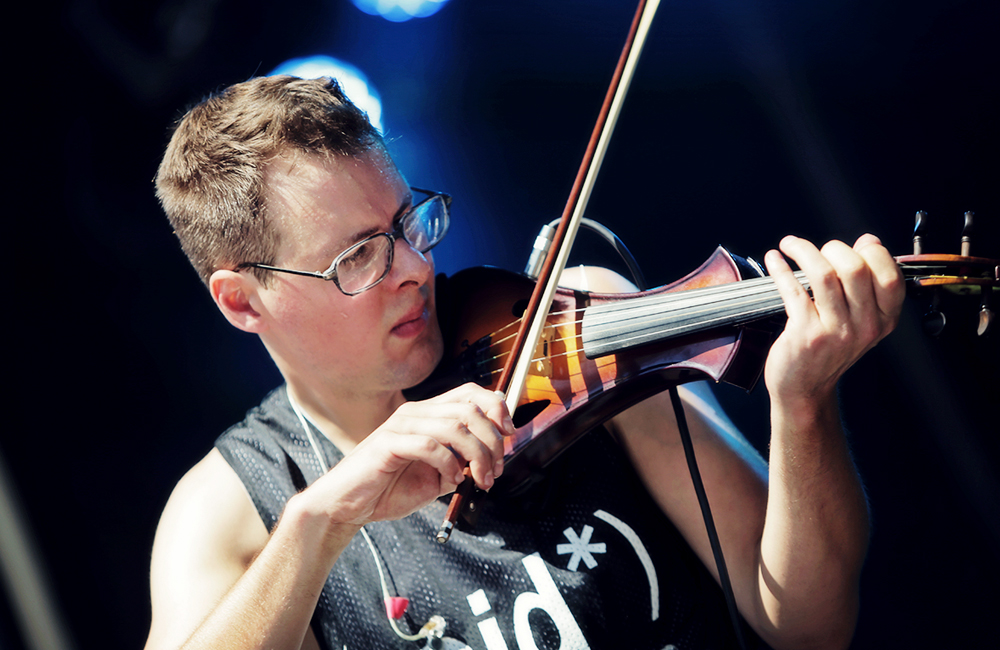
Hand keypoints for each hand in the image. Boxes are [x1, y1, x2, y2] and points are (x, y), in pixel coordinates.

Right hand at [302, 383, 513, 526]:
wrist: (348, 505)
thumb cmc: (388, 488)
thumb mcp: (436, 477)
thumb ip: (460, 463)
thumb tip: (489, 461)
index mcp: (427, 414)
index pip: (470, 392)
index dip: (496, 407)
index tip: (510, 434)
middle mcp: (416, 412)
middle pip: (470, 409)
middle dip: (493, 441)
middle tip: (496, 470)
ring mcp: (401, 425)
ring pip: (456, 427)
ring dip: (477, 456)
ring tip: (480, 480)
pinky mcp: (388, 443)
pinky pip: (431, 446)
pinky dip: (449, 464)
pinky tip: (451, 480)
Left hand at [763, 234, 904, 405]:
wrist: (805, 388)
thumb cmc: (829, 349)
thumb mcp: (860, 321)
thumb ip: (867, 284)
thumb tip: (869, 241)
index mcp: (884, 320)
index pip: (890, 275)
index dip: (872, 253)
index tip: (854, 245)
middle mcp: (864, 326)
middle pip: (855, 268)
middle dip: (833, 248)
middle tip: (818, 250)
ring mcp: (835, 331)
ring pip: (823, 274)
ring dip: (802, 250)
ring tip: (790, 245)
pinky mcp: (806, 334)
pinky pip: (793, 289)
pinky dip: (780, 269)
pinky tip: (774, 259)